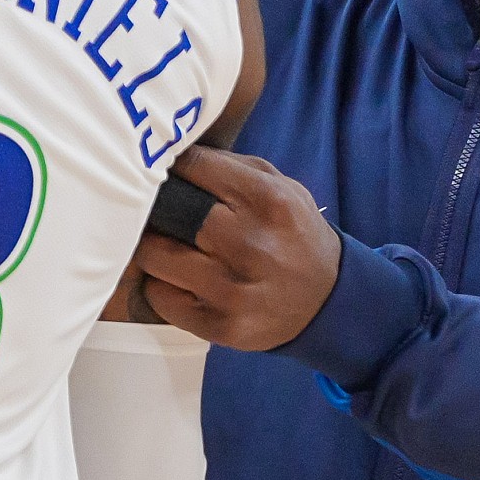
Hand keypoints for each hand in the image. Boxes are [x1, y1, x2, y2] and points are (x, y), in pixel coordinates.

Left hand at [129, 147, 340, 350]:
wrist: (328, 301)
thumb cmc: (292, 234)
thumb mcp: (281, 187)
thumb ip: (230, 165)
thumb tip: (172, 153)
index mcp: (268, 200)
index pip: (192, 165)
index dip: (172, 166)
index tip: (162, 170)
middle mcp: (250, 244)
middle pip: (166, 211)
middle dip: (156, 207)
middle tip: (154, 209)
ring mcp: (233, 289)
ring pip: (153, 255)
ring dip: (152, 247)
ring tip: (165, 244)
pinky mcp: (220, 325)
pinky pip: (158, 297)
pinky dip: (160, 285)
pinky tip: (178, 280)